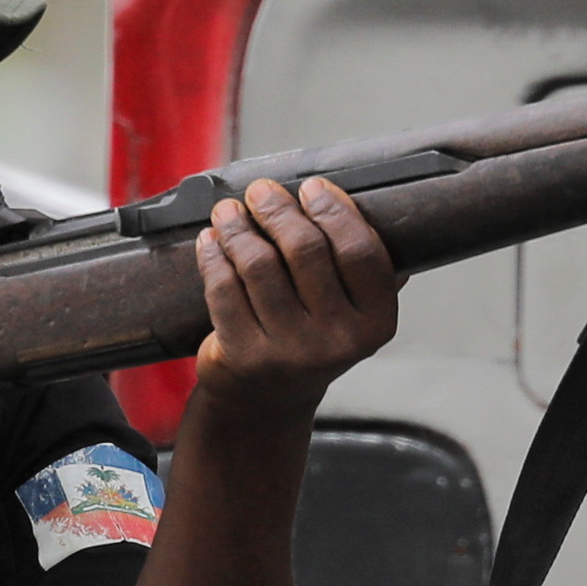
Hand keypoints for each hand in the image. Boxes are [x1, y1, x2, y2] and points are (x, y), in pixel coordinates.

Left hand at [188, 176, 400, 429]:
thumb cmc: (311, 336)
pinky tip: (211, 241)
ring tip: (228, 211)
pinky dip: (214, 257)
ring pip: (259, 265)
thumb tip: (375, 205)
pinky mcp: (246, 356)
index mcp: (376, 322)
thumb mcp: (351, 311)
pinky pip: (224, 289)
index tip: (312, 187)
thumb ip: (365, 267)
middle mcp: (338, 341)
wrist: (268, 398)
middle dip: (278, 210)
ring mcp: (291, 352)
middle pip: (306, 250)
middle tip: (261, 191)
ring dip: (238, 228)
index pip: (362, 252)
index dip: (336, 211)